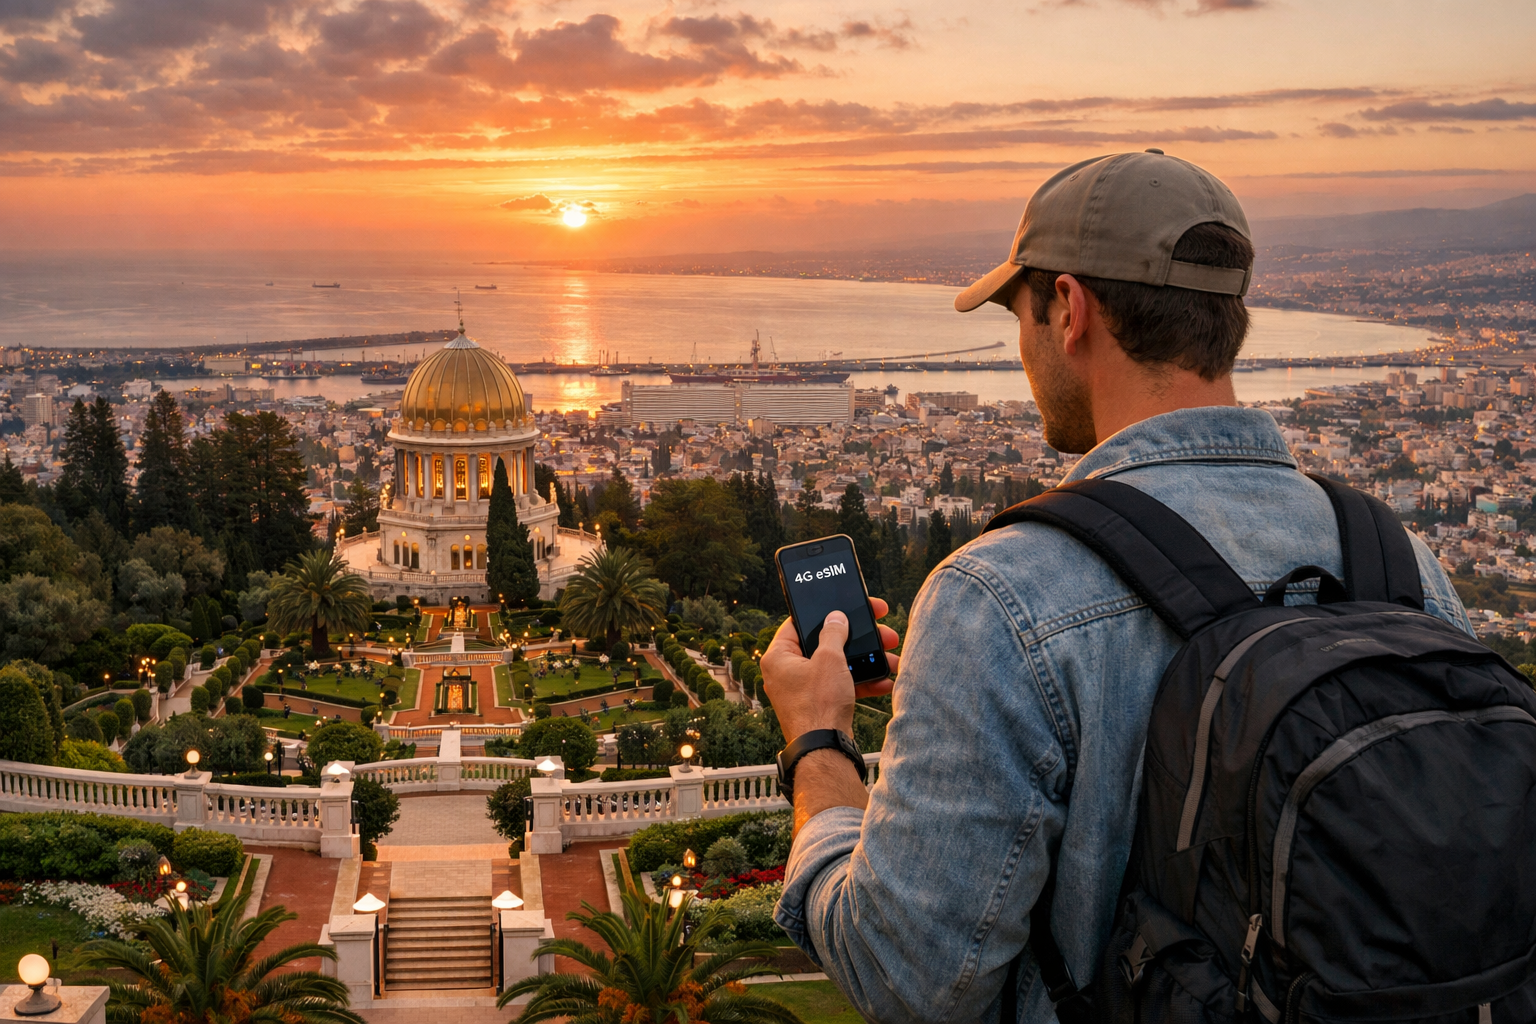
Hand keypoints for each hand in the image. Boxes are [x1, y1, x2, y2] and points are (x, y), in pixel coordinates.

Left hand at [762, 597, 899, 745]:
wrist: (826, 751)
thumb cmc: (818, 706)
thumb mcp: (829, 660)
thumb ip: (833, 634)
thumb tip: (835, 618)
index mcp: (779, 657)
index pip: (800, 623)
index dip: (825, 613)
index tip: (847, 607)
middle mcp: (787, 673)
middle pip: (825, 645)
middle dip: (857, 640)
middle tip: (881, 632)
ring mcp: (803, 691)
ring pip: (837, 666)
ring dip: (865, 662)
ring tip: (890, 658)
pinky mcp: (819, 706)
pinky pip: (841, 686)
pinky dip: (860, 682)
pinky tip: (884, 680)